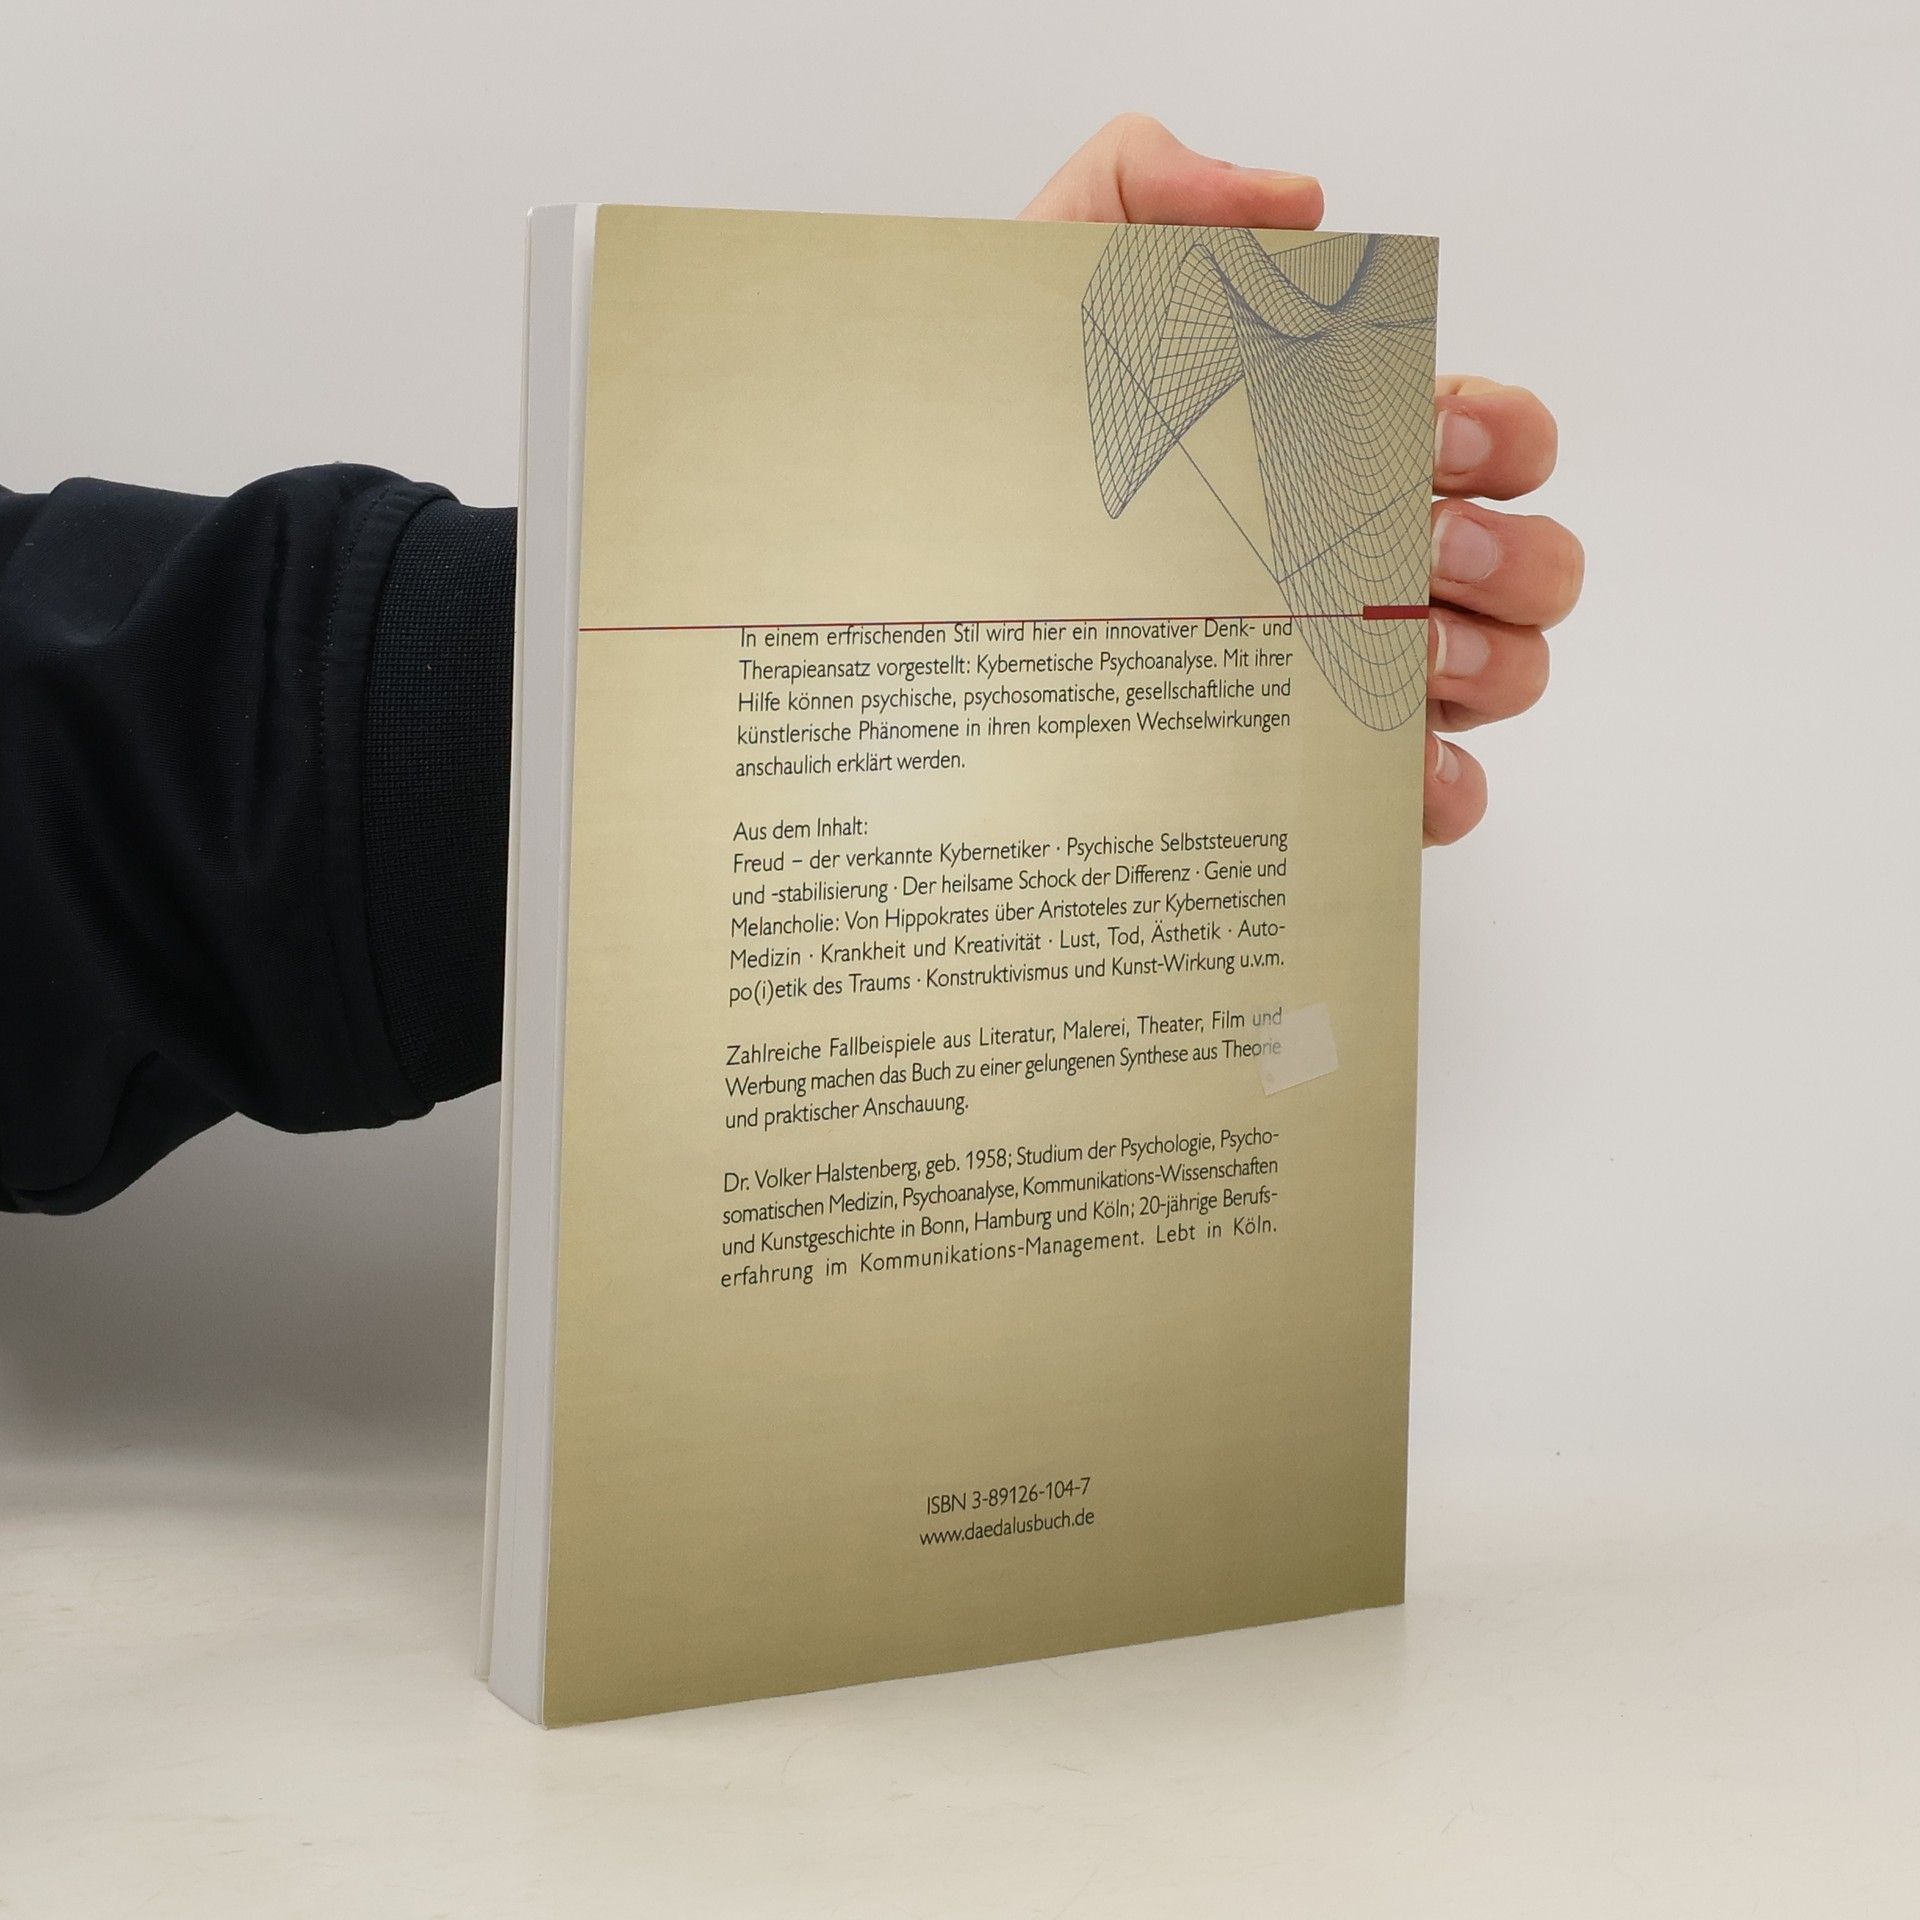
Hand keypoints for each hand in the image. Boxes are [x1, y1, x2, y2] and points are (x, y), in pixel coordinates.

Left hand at [1022, 116, 1582, 845]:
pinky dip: (1444, 787)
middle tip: (1422, 552)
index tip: (1442, 438)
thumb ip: (1155, 193)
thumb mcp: (1048, 287)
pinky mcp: (1315, 779)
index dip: (1504, 434)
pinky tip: (1395, 765)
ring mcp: (1346, 679)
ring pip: (1505, 675)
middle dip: (1512, 556)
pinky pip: (1434, 797)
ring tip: (1397, 651)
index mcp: (1334, 455)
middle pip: (1529, 567)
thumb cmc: (981, 442)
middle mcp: (1360, 566)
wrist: (905, 574)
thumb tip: (1295, 203)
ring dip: (1490, 663)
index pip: (1491, 439)